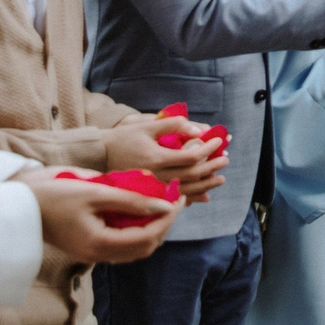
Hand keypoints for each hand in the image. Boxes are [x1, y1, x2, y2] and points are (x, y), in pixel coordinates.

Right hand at [30, 172, 175, 265]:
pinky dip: (135, 230)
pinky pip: (121, 244)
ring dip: (152, 228)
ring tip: (159, 203)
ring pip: (134, 248)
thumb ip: (132, 200)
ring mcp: (91, 253)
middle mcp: (97, 254)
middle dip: (163, 224)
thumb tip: (165, 205)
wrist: (16, 205)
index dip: (167, 218)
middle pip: (145, 247)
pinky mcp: (87, 247)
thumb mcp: (95, 191)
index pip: (148, 237)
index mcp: (99, 244)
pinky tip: (138, 210)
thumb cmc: (53, 194)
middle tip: (173, 199)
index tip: (178, 197)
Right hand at [101, 114, 227, 201]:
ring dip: (207, 184)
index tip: (220, 140)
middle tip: (226, 158)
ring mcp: (153, 187)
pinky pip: (175, 199)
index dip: (209, 148)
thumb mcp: (147, 126)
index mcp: (156, 158)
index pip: (191, 156)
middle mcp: (156, 176)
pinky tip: (205, 196)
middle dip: (213, 166)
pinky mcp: (150, 194)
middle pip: (193, 174)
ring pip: (187, 189)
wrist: (98, 156)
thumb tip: (198, 130)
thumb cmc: (123, 138)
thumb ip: (173, 125)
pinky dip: (192, 198)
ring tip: (221, 178)